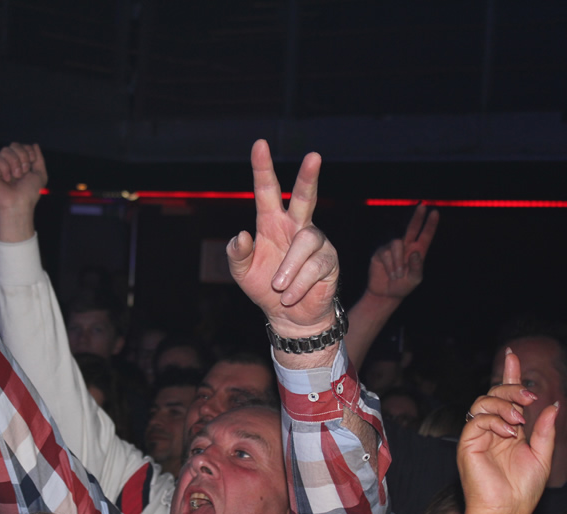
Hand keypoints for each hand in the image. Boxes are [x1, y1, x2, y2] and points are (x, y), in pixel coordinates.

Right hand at [0, 143, 46, 242]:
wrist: (19, 204)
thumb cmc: (29, 193)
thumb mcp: (40, 174)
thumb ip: (39, 159)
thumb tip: (35, 144)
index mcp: (19, 164)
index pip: (21, 146)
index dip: (28, 150)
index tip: (32, 161)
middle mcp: (8, 164)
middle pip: (13, 145)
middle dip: (22, 156)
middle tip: (24, 171)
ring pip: (5, 150)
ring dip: (15, 163)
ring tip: (16, 176)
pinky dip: (5, 169)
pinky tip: (6, 179)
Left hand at [227, 140, 337, 337]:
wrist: (288, 316)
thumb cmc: (265, 288)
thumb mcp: (242, 272)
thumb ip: (237, 254)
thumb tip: (240, 235)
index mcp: (271, 223)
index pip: (267, 191)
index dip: (263, 168)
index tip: (260, 144)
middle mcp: (295, 227)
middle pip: (305, 196)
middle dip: (308, 176)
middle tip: (314, 156)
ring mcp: (316, 242)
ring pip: (306, 241)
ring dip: (289, 267)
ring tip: (278, 286)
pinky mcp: (329, 261)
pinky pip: (314, 267)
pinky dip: (298, 284)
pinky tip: (289, 295)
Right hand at [366, 203, 438, 300]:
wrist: (385, 294)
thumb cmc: (403, 286)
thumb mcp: (415, 280)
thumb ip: (417, 267)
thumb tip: (415, 252)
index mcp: (418, 251)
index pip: (425, 235)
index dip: (430, 224)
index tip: (435, 212)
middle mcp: (406, 247)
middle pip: (411, 228)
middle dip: (417, 217)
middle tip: (422, 205)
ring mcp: (392, 248)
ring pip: (396, 244)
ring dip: (397, 261)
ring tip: (397, 275)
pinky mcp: (380, 253)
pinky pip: (386, 253)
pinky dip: (389, 265)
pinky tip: (389, 274)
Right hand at [458, 349, 555, 513]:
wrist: (506, 511)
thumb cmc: (523, 490)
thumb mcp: (542, 456)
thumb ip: (545, 431)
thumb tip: (551, 404)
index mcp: (507, 430)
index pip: (505, 397)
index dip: (508, 374)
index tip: (512, 354)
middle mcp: (489, 429)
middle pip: (493, 394)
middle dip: (511, 388)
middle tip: (530, 395)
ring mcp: (476, 435)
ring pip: (482, 402)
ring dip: (504, 405)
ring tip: (521, 421)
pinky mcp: (467, 443)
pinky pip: (477, 419)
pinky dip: (495, 421)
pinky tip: (509, 433)